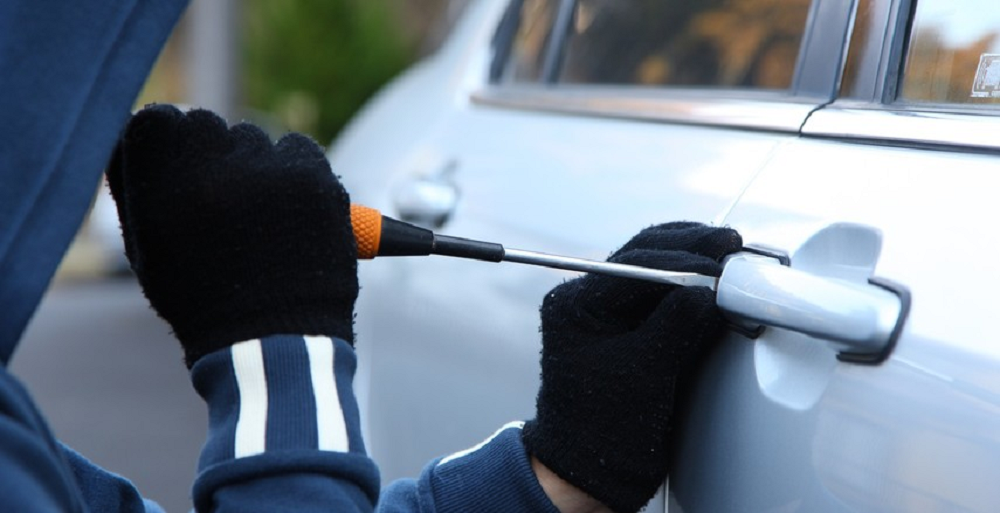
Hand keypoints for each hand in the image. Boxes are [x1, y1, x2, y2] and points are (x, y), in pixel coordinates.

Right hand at [106, 105, 357, 365]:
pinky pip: (300, 149)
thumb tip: (146, 136)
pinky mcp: (315, 178)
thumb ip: (142, 186)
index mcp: (162, 181)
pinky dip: (298, 172)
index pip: (155, 121)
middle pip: (207, 127)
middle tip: (226, 209)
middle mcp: (214, 166)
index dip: (168, 146)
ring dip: (257, 168)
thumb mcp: (150, 248)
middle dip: (213, 158)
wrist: (273, 344)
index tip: (181, 172)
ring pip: (256, 140)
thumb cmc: (204, 301)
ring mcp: (269, 170)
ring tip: (263, 225)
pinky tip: (293, 215)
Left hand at [522, 222, 741, 512]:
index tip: (721, 261)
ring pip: (654, 271)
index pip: (633, 265)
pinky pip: (662, 297)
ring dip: (693, 263)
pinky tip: (716, 286)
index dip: (682, 259)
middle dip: (690, 250)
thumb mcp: (645, 373)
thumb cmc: (601, 430)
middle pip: (643, 258)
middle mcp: (588, 302)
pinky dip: (691, 290)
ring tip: (730, 257)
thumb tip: (709, 288)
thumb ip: (677, 325)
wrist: (591, 471)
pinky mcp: (629, 331)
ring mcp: (607, 315)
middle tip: (730, 244)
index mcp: (575, 305)